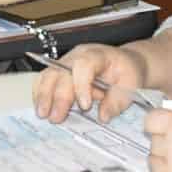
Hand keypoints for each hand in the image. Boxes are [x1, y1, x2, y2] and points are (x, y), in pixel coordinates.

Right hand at [32, 43, 148, 123]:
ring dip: (44, 95)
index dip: (82, 85)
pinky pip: (44, 79)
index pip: (84, 64)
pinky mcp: (60, 72)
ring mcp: (66, 63)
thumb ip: (118, 100)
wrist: (125, 63)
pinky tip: (41, 107)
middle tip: (56, 117)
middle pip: (62, 71)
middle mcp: (78, 55)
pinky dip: (40, 94)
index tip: (85, 105)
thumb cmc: (127, 71)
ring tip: (43, 114)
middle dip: (58, 95)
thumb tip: (103, 115)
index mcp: (98, 54)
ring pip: (49, 73)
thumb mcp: (131, 84)